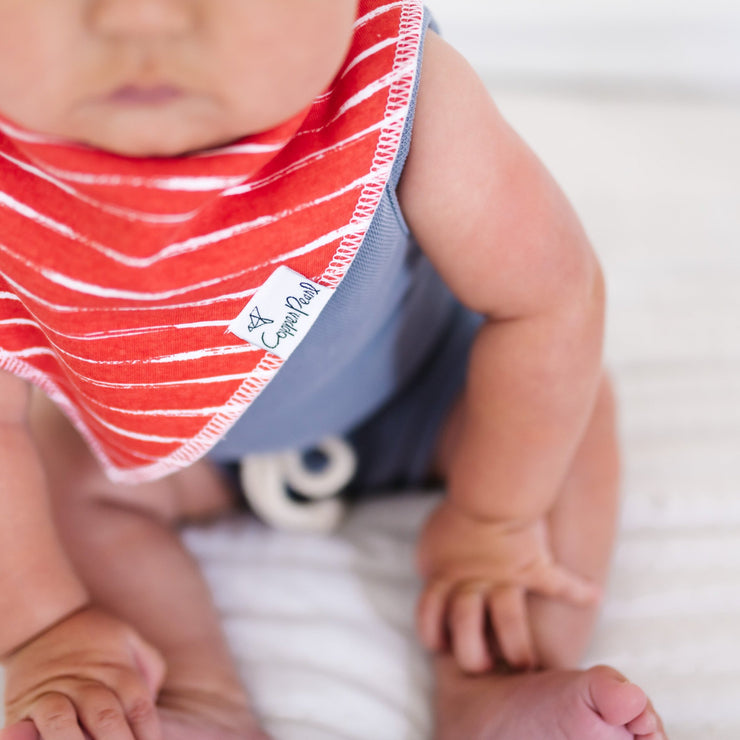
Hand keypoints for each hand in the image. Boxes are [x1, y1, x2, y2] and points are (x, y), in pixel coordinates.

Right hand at [3, 606, 165, 739]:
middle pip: (105, 717)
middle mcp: (85, 681)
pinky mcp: (22, 705)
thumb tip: (155, 695)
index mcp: (115, 668)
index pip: (138, 705)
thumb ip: (148, 664)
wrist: (43, 620)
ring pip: (63, 723)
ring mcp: (52, 692)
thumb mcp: (128, 638)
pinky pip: (26, 727)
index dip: (148, 731)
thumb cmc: (92, 635)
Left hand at [416, 500, 599, 672]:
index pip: (429, 617)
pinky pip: (559, 583)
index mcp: (443, 576)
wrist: (484, 489)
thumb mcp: (434, 542)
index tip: (442, 647)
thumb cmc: (456, 514)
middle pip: (465, 627)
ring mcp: (503, 578)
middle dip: (473, 653)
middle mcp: (472, 582)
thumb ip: (435, 565)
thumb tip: (433, 578)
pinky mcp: (531, 566)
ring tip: (528, 666)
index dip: (433, 637)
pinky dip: (579, 590)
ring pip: (507, 621)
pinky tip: (594, 597)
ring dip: (518, 647)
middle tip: (484, 667)